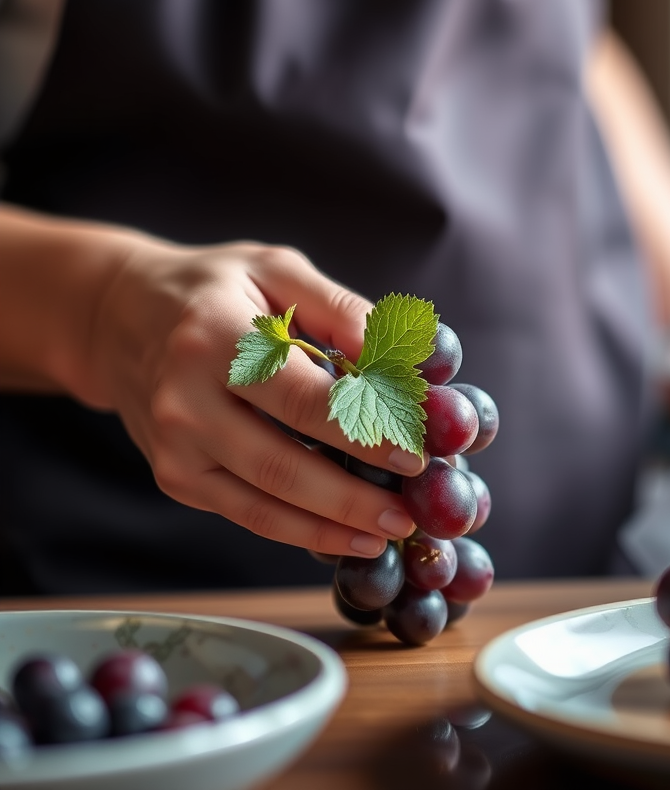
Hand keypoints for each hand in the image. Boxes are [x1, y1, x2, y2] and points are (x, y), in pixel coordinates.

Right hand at [80, 236, 421, 557]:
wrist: (118, 315)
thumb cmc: (213, 288)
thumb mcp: (275, 269)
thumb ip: (340, 309)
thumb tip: (402, 357)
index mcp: (216, 337)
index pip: (302, 398)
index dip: (363, 432)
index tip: (416, 454)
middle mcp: (186, 399)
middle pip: (282, 464)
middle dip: (353, 496)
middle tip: (410, 512)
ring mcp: (174, 446)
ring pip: (263, 502)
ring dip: (332, 526)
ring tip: (389, 533)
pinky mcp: (174, 475)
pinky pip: (245, 513)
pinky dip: (299, 530)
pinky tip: (344, 535)